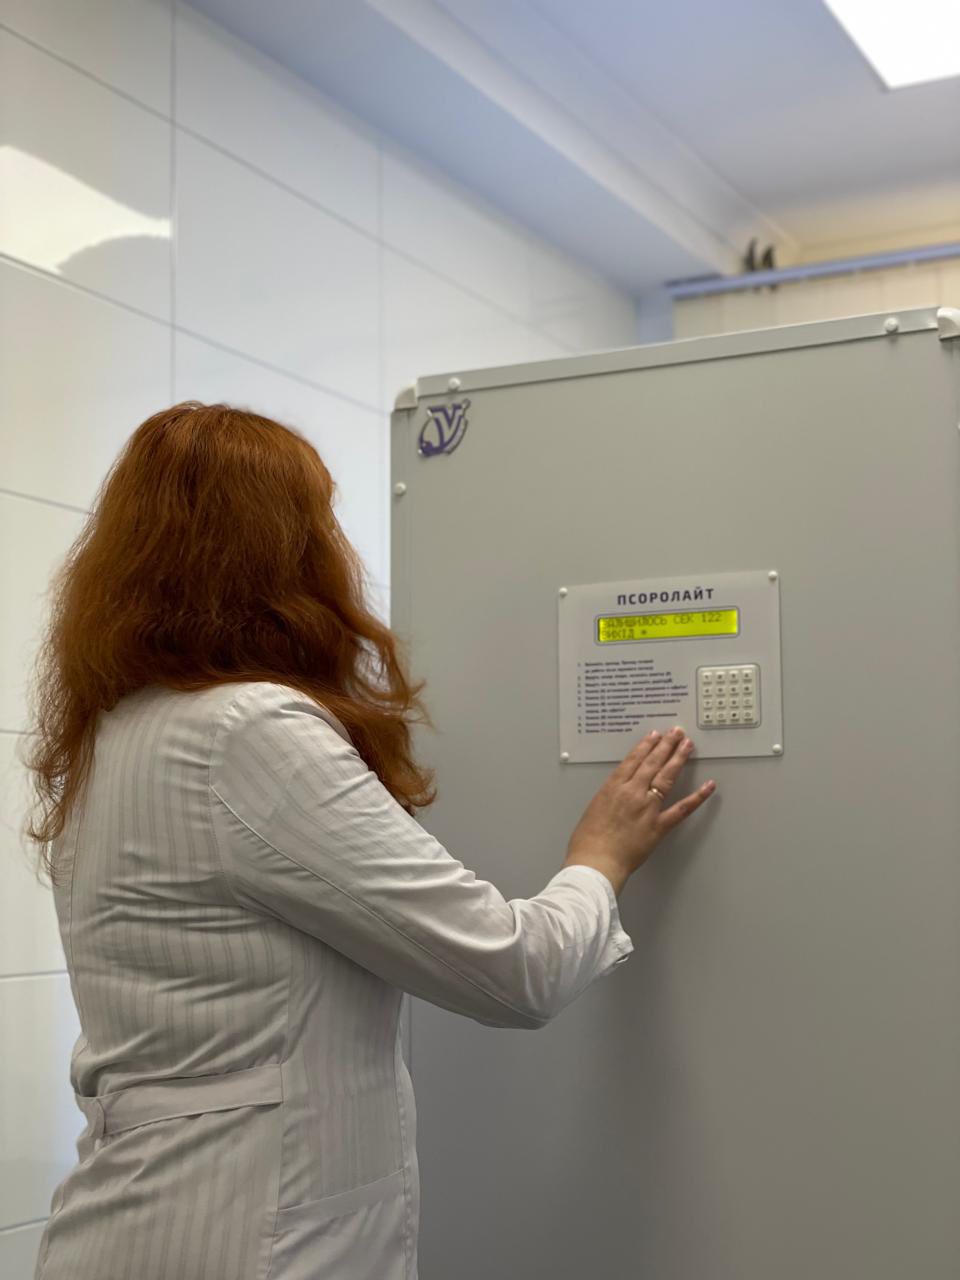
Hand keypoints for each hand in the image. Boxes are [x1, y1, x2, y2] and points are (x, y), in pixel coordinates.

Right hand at [563, 727, 715, 894]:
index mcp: (613, 787)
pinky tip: (708, 786)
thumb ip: (608, 797)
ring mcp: (647, 808)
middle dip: (665, 745)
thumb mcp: (593, 809)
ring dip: (678, 759)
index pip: (633, 760)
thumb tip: (618, 791)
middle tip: (676, 733)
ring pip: (666, 777)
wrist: (595, 862)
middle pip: (652, 762)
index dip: (646, 745)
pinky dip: (697, 797)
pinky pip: (682, 809)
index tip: (654, 735)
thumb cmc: (587, 841)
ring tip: (687, 745)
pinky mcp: (659, 826)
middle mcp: (632, 792)